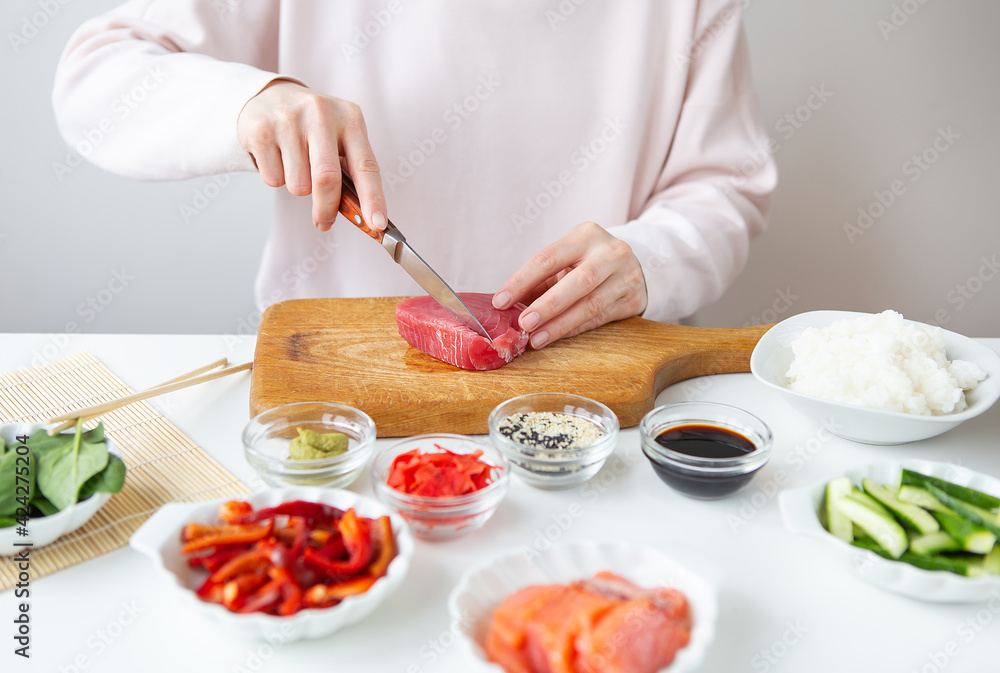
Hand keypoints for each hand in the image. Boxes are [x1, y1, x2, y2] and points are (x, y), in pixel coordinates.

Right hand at [237, 80, 386, 231]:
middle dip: (326, 209)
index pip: (366, 165)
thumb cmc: (314, 127)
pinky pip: (273, 179)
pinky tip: (278, 157)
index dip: (373, 198)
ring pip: (298, 185)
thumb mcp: (339, 138)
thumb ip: (349, 172)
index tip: (377, 225)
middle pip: (326, 178)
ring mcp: (289, 119)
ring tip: (296, 165)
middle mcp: (321, 113)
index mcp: (350, 118)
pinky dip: (277, 178)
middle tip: (324, 222)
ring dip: (299, 188)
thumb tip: (359, 216)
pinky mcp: (261, 130)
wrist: (271, 97)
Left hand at [492, 221, 647, 347]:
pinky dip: (575, 329)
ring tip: (536, 339)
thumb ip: (538, 280)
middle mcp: (610, 252)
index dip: (522, 281)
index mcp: (585, 236)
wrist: (633, 266)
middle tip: (524, 324)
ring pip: (591, 305)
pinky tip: (556, 336)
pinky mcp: (632, 299)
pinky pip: (600, 319)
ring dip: (560, 324)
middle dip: (548, 305)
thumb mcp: (565, 260)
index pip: (548, 258)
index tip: (500, 301)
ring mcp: (626, 276)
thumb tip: (505, 307)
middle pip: (578, 282)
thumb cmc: (587, 262)